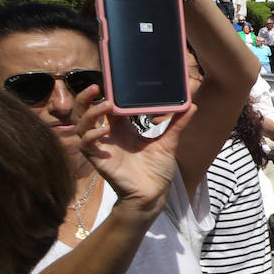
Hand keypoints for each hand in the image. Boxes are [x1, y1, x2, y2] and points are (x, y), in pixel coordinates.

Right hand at [76, 87, 192, 215]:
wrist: (154, 193)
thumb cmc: (157, 169)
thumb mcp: (169, 141)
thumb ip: (178, 123)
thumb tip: (192, 105)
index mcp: (123, 129)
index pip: (108, 106)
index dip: (106, 94)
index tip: (110, 80)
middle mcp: (110, 135)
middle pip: (86, 112)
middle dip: (86, 98)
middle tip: (97, 87)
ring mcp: (103, 147)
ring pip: (82, 125)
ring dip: (90, 113)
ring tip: (106, 106)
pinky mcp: (100, 160)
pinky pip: (86, 145)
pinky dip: (91, 136)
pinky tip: (103, 131)